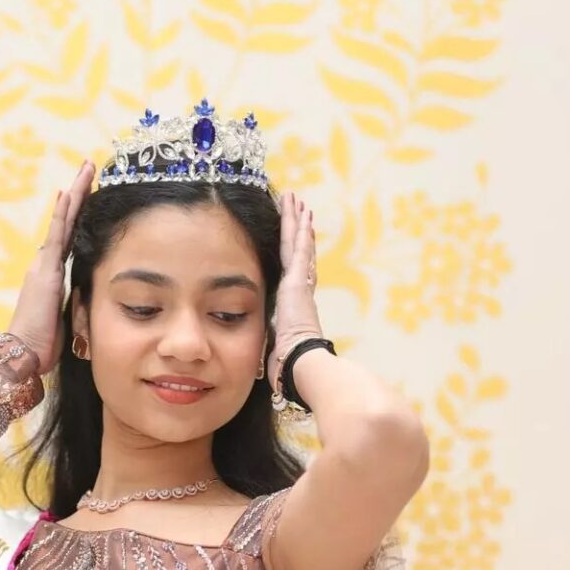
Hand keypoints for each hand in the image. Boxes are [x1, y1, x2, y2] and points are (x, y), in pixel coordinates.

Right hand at [9, 159, 94, 374]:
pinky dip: (63, 214)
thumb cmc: (42, 345)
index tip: (89, 194)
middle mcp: (45, 265)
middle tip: (89, 168)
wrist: (24, 355)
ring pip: (63, 222)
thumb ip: (73, 305)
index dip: (78, 216)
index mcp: (51, 276)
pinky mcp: (46, 271)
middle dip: (78, 195)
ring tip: (87, 169)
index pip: (69, 238)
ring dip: (75, 195)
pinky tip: (68, 193)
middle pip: (66, 222)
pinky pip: (56, 236)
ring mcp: (44, 265)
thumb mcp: (64, 320)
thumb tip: (87, 302)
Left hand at [267, 190, 323, 392]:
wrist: (301, 363)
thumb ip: (273, 350)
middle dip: (299, 230)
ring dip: (297, 222)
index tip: (299, 240)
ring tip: (297, 201)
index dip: (298, 255)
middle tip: (300, 209)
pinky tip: (300, 212)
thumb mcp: (276, 351)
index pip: (295, 274)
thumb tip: (268, 369)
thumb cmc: (289, 365)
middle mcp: (301, 291)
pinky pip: (295, 248)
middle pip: (299, 253)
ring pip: (297, 245)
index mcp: (295, 306)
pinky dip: (297, 229)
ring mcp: (300, 283)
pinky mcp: (297, 280)